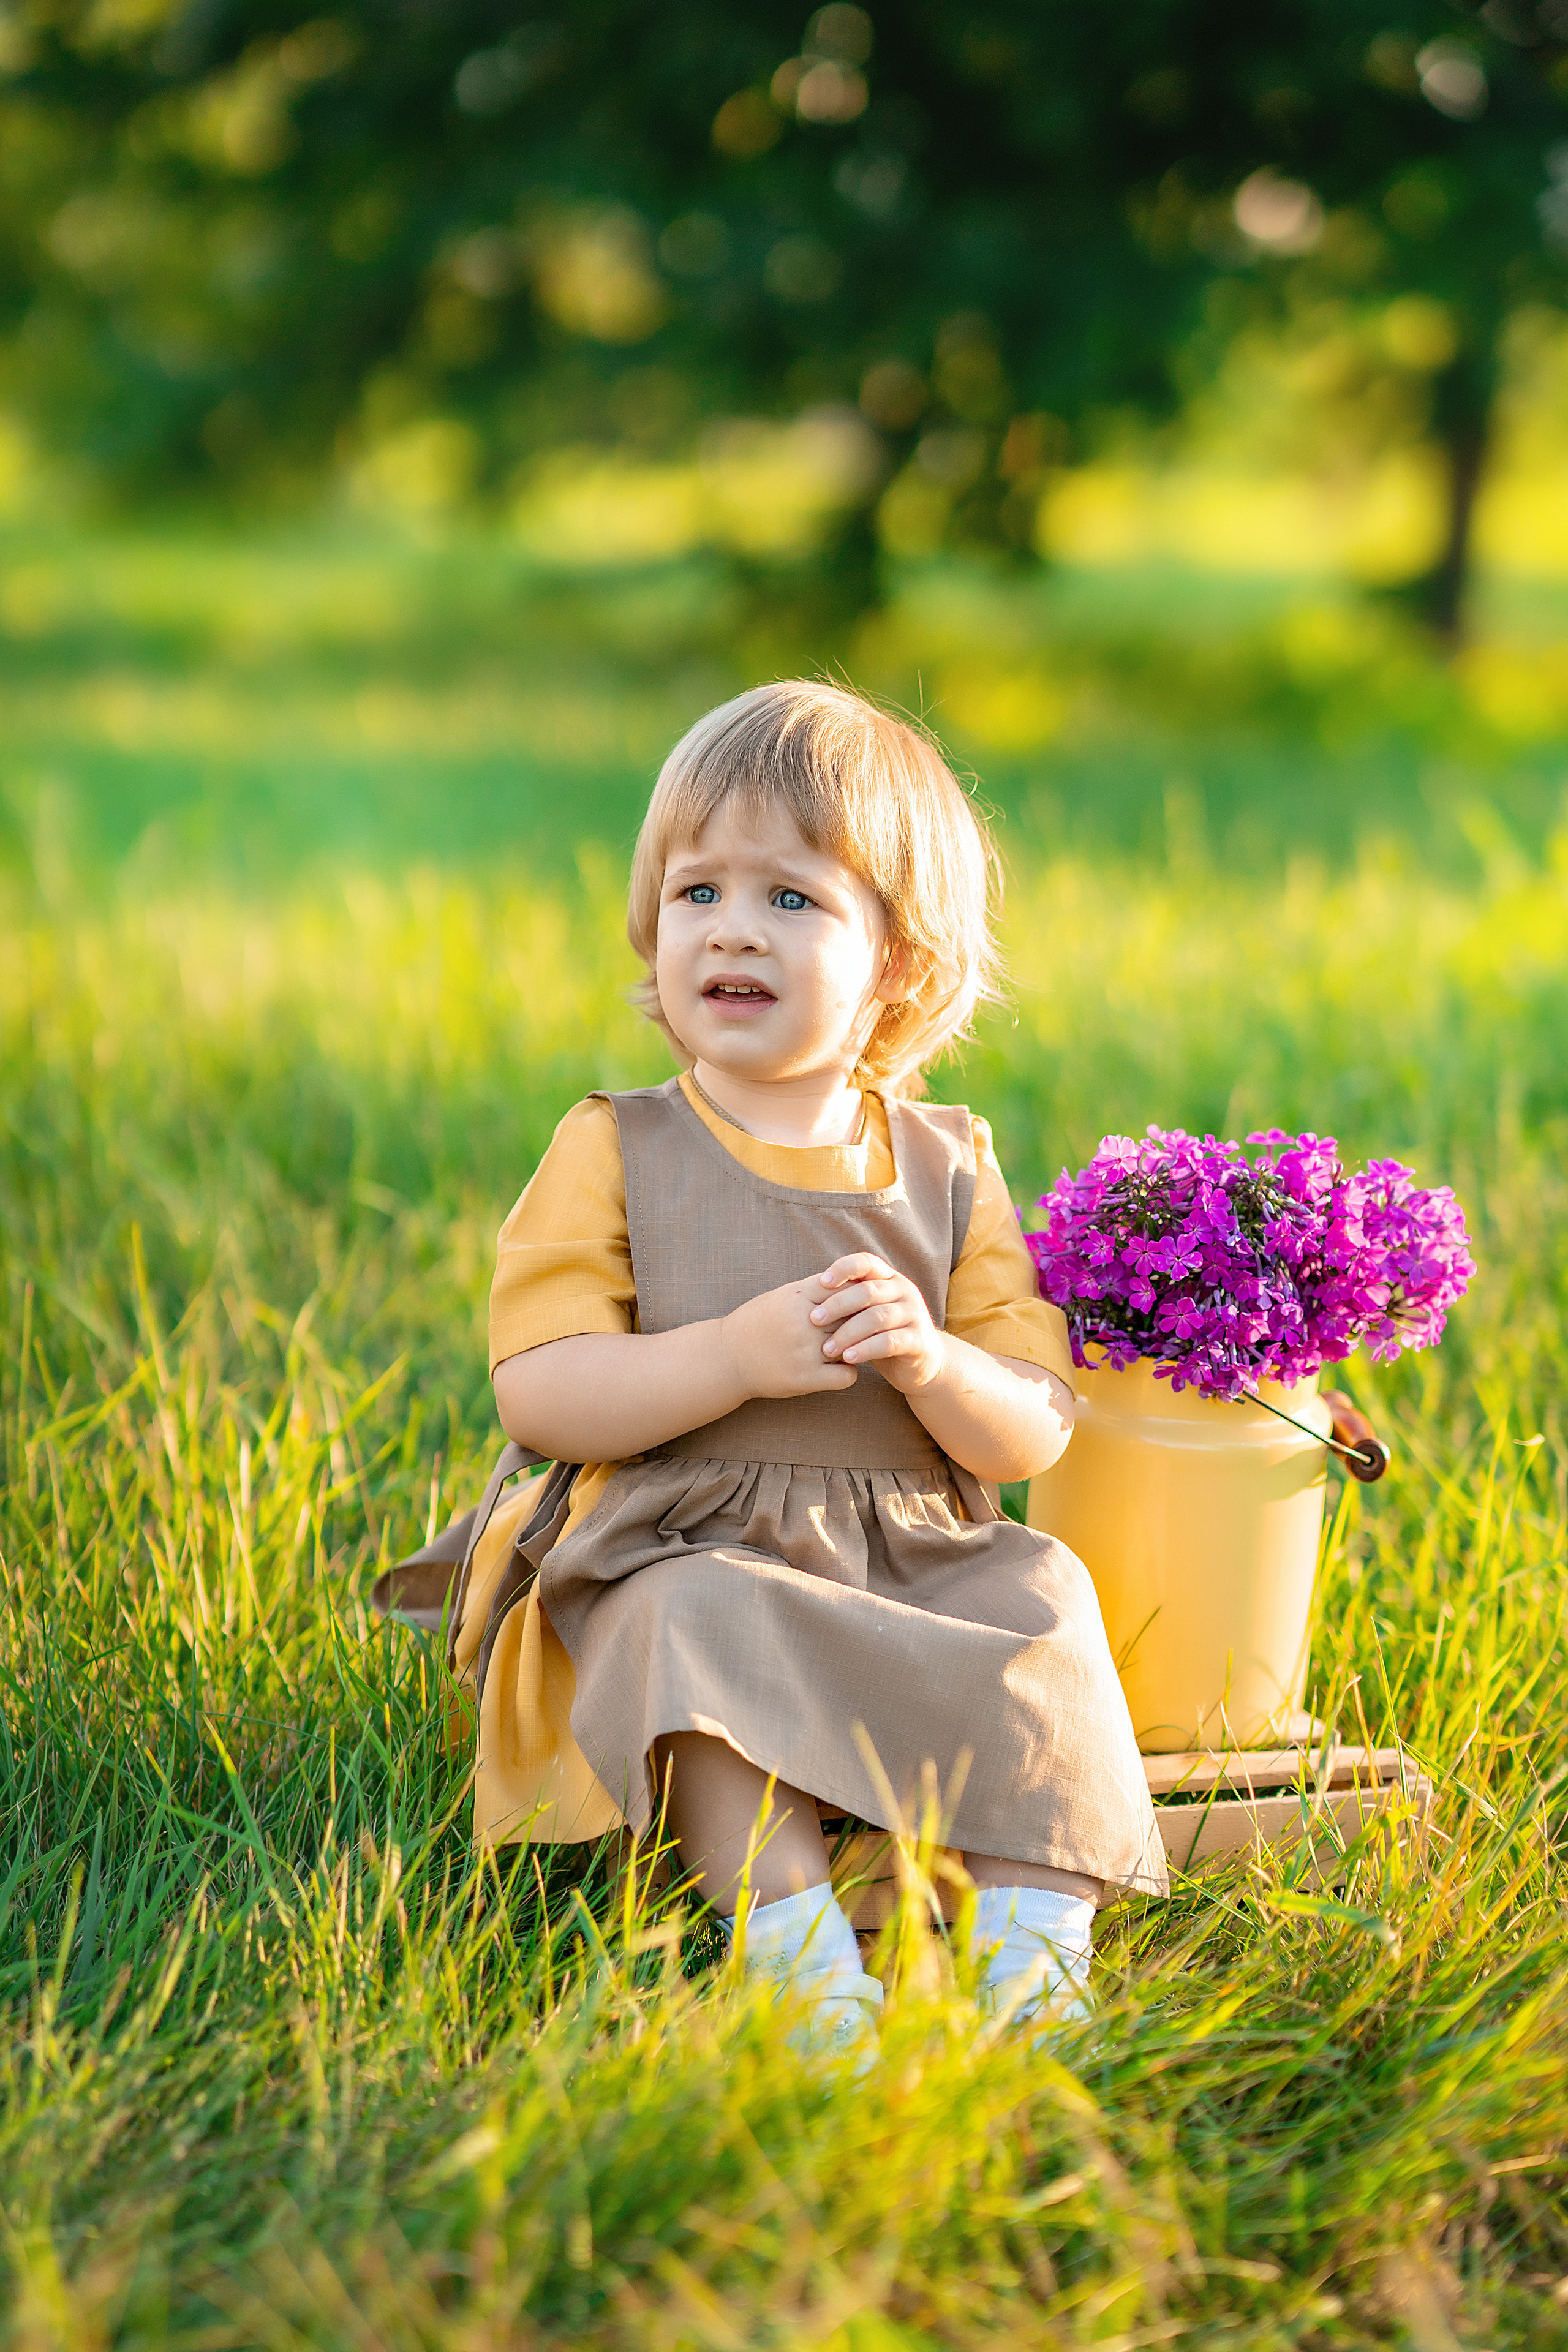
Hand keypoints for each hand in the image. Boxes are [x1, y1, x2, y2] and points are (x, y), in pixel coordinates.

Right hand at [721, 1277, 858, 1400]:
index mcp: (798, 1297)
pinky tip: (839, 1369)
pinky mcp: (805, 1378)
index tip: (859, 1305)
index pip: (846, 1287)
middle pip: (853, 1316)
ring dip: (857, 1348)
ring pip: (854, 1345)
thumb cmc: (758, 1323)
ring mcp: (805, 1350)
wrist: (727, 1357)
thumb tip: (851, 1282)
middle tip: (864, 1329)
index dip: (857, 1296)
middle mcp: (804, 1322)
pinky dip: (849, 1373)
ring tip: (853, 1349)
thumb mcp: (782, 1296)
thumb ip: (814, 1290)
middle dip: (861, 1322)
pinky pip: (847, 1375)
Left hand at [808, 1253, 946, 1393]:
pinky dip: (866, 1349)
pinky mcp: (919, 1340)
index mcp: (889, 1279)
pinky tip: (848, 1358)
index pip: (866, 1262)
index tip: (820, 1282)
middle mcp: (904, 1291)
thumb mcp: (865, 1314)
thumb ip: (847, 1302)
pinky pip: (890, 1341)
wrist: (921, 1364)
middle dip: (837, 1305)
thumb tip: (806, 1296)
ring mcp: (914, 1315)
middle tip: (813, 1320)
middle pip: (868, 1291)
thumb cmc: (882, 1335)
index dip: (843, 1268)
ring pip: (877, 1317)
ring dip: (848, 1332)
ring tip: (828, 1348)